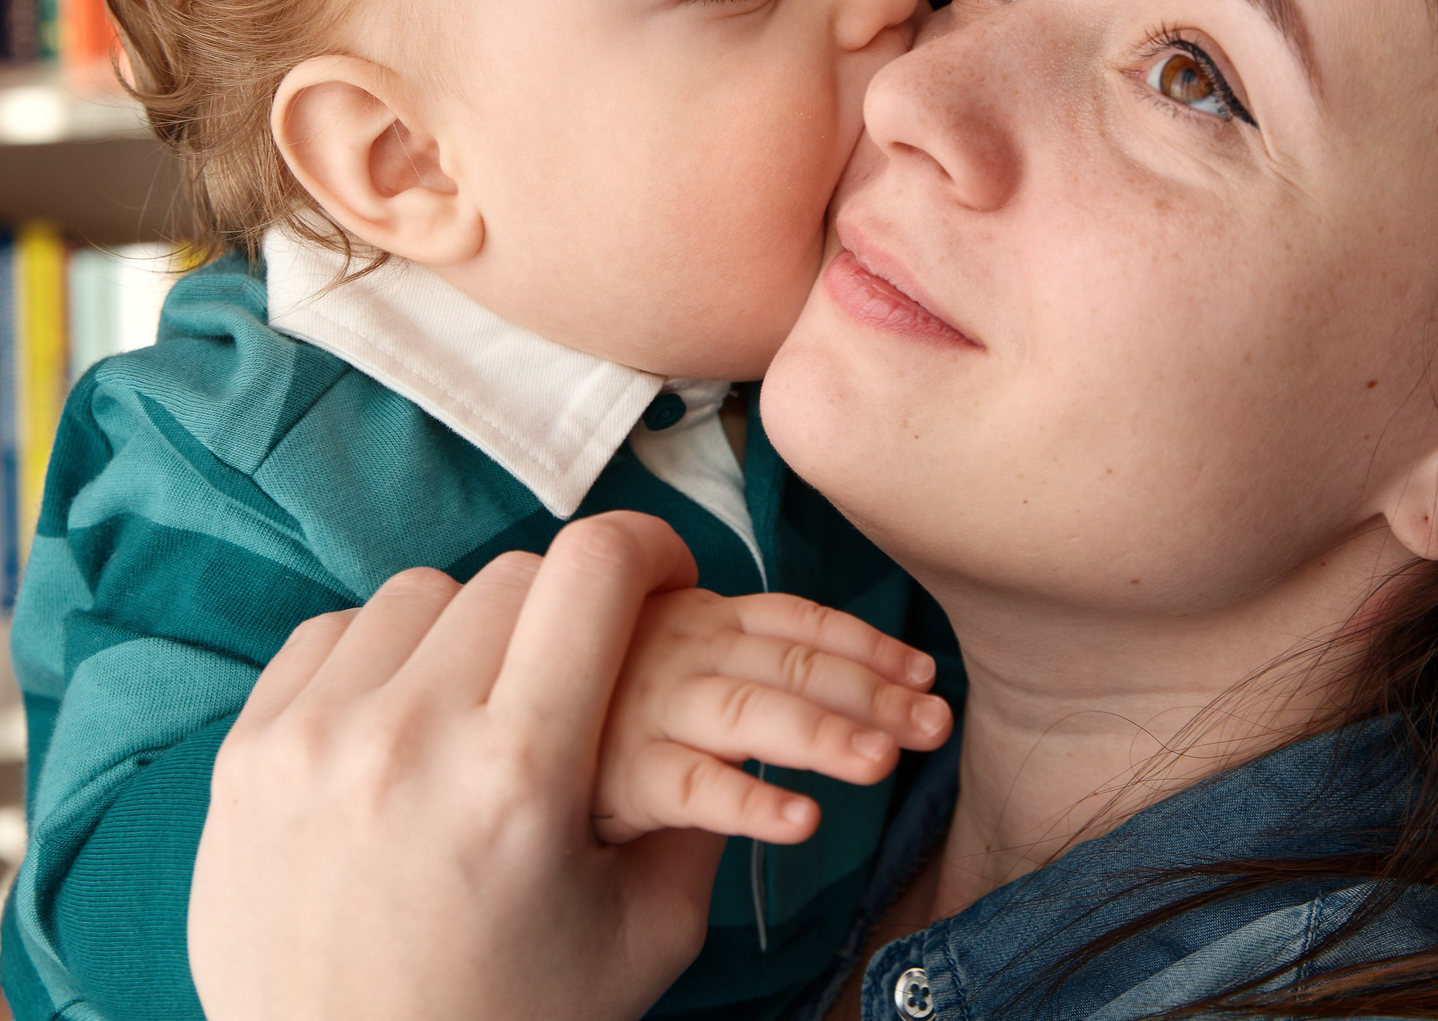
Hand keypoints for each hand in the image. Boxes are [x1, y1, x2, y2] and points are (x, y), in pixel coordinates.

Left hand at [187, 513, 729, 1020]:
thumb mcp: (642, 939)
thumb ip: (703, 814)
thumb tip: (732, 712)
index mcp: (520, 775)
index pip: (594, 570)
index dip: (648, 550)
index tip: (663, 576)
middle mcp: (410, 737)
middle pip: (513, 576)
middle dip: (567, 608)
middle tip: (581, 667)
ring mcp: (313, 739)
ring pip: (420, 595)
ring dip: (469, 628)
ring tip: (485, 702)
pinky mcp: (247, 753)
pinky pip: (332, 637)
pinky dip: (382, 658)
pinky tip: (404, 722)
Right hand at [594, 588, 952, 843]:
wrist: (502, 726)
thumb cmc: (607, 696)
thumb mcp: (676, 655)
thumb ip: (745, 658)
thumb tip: (856, 689)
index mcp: (703, 615)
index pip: (797, 620)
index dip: (867, 644)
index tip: (926, 674)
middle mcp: (681, 649)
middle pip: (787, 663)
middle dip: (868, 693)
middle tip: (935, 726)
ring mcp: (648, 705)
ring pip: (746, 713)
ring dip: (820, 736)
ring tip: (882, 763)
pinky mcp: (617, 770)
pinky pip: (690, 786)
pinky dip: (746, 803)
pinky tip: (801, 821)